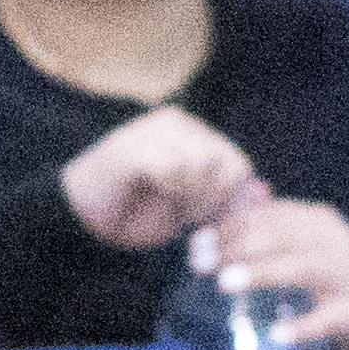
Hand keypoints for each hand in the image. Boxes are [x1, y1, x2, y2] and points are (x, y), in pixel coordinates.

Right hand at [59, 107, 258, 249]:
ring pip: (205, 163)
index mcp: (192, 134)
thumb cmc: (136, 213)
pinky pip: (176, 168)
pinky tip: (161, 197)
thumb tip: (265, 191)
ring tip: (179, 213)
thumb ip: (225, 198)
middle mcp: (176, 122)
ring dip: (195, 198)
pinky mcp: (134, 145)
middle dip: (217, 202)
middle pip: (228, 163)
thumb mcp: (192, 209)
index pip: (237, 163)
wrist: (83, 218)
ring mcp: (153, 130)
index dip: (233, 201)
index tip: (215, 226)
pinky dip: (173, 191)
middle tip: (196, 223)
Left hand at [199, 189, 348, 349]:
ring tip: (226, 284)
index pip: (267, 215)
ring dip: (262, 273)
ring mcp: (348, 274)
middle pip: (280, 236)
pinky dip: (303, 327)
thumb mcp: (301, 249)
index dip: (229, 227)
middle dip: (236, 246)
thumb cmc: (331, 279)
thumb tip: (205, 235)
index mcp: (314, 221)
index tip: (197, 244)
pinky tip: (277, 336)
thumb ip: (262, 239)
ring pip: (302, 268)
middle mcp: (332, 240)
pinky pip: (330, 319)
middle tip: (203, 265)